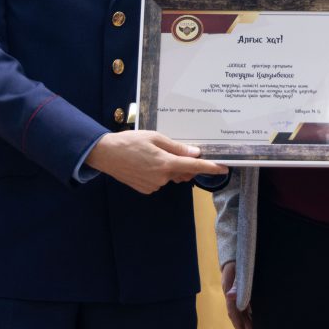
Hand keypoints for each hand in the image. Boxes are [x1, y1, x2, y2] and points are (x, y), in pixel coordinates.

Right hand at [86, 130, 227, 194]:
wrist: (106, 154)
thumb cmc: (130, 141)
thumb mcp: (155, 138)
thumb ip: (177, 148)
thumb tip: (195, 153)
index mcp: (166, 163)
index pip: (194, 167)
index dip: (210, 168)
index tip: (223, 169)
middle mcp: (162, 178)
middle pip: (182, 172)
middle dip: (182, 163)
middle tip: (170, 150)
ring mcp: (154, 186)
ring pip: (170, 176)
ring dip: (168, 168)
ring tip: (151, 155)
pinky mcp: (146, 189)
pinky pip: (159, 181)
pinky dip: (158, 173)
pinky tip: (145, 164)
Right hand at [221, 261, 250, 328]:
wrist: (235, 252)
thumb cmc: (237, 262)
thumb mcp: (237, 271)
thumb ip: (235, 284)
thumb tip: (229, 297)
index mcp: (229, 291)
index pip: (233, 312)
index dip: (239, 326)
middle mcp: (231, 294)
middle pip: (237, 314)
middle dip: (244, 326)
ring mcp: (235, 292)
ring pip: (241, 309)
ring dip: (247, 320)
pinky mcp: (241, 289)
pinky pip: (245, 303)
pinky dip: (249, 311)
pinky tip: (255, 316)